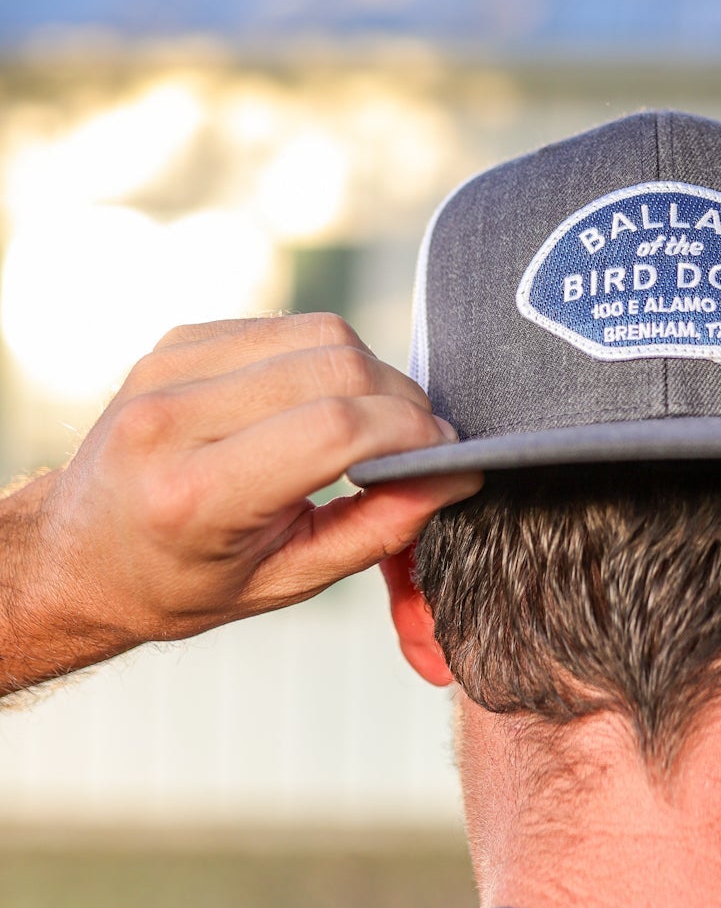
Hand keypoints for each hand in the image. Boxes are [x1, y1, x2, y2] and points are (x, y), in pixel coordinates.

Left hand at [0, 314, 481, 694]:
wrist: (79, 552)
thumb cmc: (179, 581)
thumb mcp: (284, 581)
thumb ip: (377, 528)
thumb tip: (454, 475)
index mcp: (193, 496)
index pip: (332, 429)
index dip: (409, 433)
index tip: (447, 452)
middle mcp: (171, 419)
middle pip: (334, 367)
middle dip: (401, 400)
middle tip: (420, 441)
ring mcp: (167, 368)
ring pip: (319, 333)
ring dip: (369, 373)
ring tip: (374, 423)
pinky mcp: (176, 340)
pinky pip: (286, 326)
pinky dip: (325, 358)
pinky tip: (319, 401)